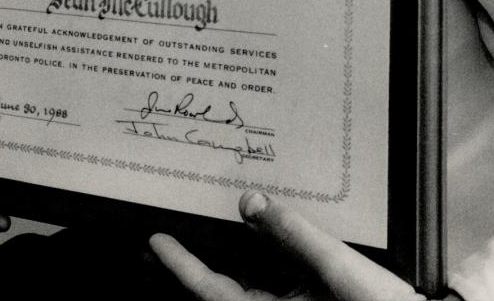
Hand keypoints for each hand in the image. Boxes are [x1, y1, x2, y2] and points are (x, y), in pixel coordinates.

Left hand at [150, 191, 428, 300]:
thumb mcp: (339, 267)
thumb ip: (294, 234)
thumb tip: (250, 202)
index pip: (211, 293)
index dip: (180, 267)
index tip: (155, 242)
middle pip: (216, 297)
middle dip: (184, 272)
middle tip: (155, 244)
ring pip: (237, 294)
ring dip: (210, 272)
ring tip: (184, 246)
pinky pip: (261, 291)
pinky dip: (243, 272)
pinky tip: (241, 250)